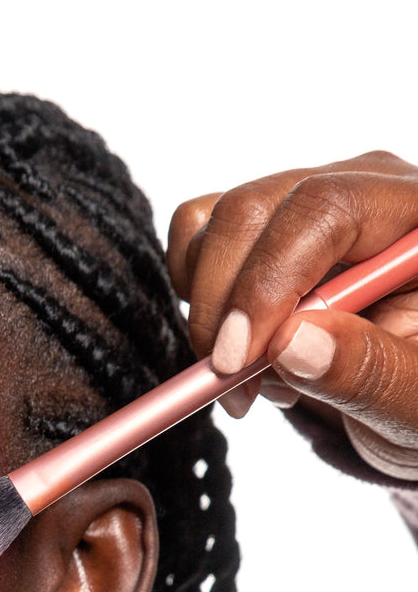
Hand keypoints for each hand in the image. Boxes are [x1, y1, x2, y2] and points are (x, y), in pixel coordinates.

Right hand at [167, 152, 417, 476]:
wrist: (409, 388)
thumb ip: (368, 370)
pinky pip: (197, 234)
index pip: (324, 210)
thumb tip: (290, 343)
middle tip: (234, 388)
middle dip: (224, 305)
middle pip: (254, 209)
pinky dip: (195, 296)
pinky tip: (242, 343)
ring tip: (259, 378)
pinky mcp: (265, 223)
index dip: (266, 282)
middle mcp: (363, 189)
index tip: (236, 360)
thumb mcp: (414, 402)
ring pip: (213, 225)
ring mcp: (308, 199)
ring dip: (211, 312)